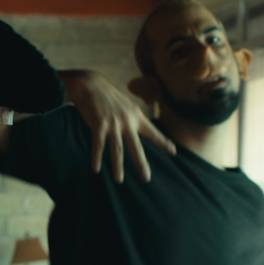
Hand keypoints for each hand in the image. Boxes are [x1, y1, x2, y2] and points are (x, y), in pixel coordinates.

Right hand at [61, 71, 175, 182]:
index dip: (163, 142)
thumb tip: (138, 123)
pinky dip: (96, 158)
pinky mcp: (98, 126)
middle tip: (146, 178)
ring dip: (118, 166)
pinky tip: (96, 169)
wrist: (90, 85)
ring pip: (117, 150)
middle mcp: (127, 121)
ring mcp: (113, 124)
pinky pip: (98, 145)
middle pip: (136, 147)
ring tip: (119, 180)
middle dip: (141, 163)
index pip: (152, 131)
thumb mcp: (126, 102)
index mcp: (135, 115)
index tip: (173, 151)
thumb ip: (132, 114)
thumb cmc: (107, 95)